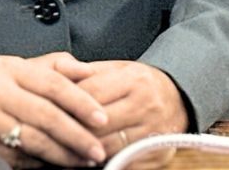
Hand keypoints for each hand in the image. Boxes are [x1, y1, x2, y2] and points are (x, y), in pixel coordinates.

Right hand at [0, 52, 110, 167]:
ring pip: (33, 141)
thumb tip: (89, 71)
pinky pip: (17, 158)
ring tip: (85, 161)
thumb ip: (52, 67)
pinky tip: (56, 167)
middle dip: (77, 135)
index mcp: (8, 68)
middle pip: (45, 115)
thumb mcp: (16, 69)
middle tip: (99, 150)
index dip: (81, 101)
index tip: (102, 118)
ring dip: (63, 155)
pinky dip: (40, 165)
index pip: (52, 84)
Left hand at [54, 60, 189, 168]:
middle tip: (51, 132)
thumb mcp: (118, 68)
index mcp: (134, 80)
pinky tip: (88, 159)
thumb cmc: (141, 83)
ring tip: (64, 148)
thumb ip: (88, 73)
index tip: (49, 107)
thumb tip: (58, 78)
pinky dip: (105, 163)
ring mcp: (153, 132)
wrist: (179, 99)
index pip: (92, 93)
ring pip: (108, 147)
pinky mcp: (157, 154)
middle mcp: (146, 106)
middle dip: (73, 129)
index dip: (67, 102)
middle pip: (98, 124)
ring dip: (85, 150)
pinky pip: (124, 162)